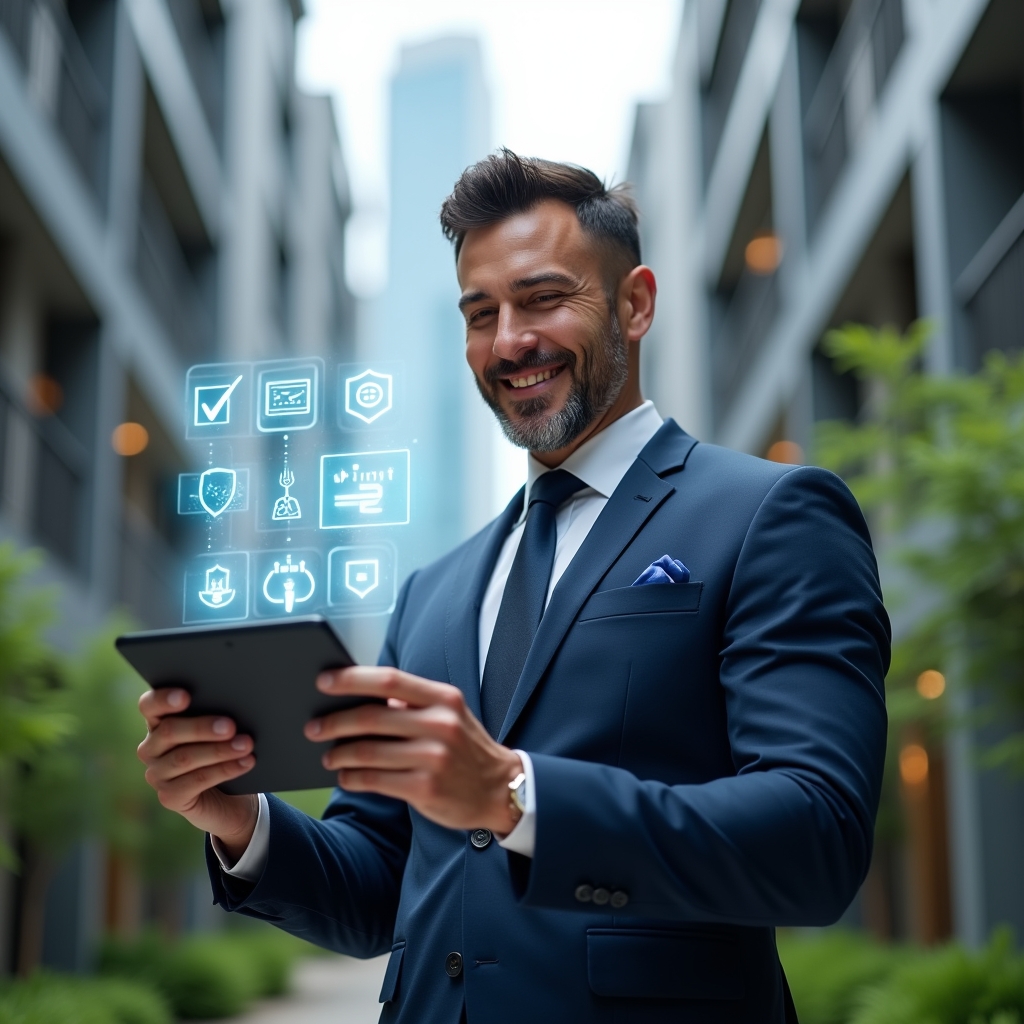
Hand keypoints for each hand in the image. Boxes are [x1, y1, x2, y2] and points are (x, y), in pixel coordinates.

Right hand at [137, 688, 258, 859]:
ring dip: (219, 750)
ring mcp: (157, 774)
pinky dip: (225, 770)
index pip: (150, 705)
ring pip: (185, 758)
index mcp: (159, 722)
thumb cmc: (223, 749)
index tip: (186, 696)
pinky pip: (197, 781)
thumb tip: (235, 701)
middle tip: (231, 726)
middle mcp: (151, 748)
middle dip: (202, 727)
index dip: (164, 699)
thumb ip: (217, 714)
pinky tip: (245, 762)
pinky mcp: (169, 797)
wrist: (229, 796)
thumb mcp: (219, 730)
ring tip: (246, 744)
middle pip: (169, 731)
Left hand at [307, 667, 522, 834]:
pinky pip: (375, 781)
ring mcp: (434, 758)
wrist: (502, 788)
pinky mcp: (426, 789)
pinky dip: (353, 778)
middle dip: (334, 722)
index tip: (324, 680)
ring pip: (368, 752)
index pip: (389, 680)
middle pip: (372, 717)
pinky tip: (347, 776)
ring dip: (339, 754)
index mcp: (443, 698)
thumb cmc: (465, 747)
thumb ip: (411, 703)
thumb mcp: (449, 713)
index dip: (352, 679)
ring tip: (329, 756)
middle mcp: (441, 724)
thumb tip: (359, 696)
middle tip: (313, 727)